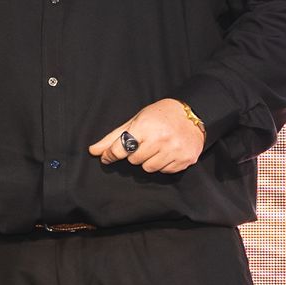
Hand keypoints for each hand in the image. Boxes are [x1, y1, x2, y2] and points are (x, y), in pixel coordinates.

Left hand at [89, 98, 204, 173]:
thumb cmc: (159, 116)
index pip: (120, 149)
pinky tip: (168, 151)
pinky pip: (164, 171)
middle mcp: (160, 139)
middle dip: (135, 153)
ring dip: (149, 160)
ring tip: (156, 147)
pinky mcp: (185, 160)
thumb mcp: (135, 121)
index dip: (111, 154)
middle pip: (134, 160)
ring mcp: (174, 150)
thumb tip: (93, 151)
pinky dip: (163, 164)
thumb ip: (113, 138)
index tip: (108, 157)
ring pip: (148, 168)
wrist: (192, 114)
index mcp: (145, 127)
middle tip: (144, 142)